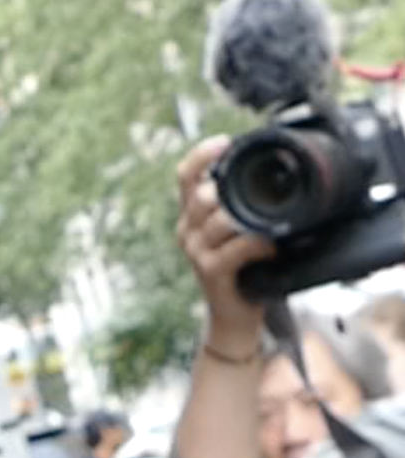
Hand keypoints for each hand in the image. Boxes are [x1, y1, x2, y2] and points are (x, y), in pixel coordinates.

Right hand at [178, 137, 275, 351]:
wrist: (235, 316)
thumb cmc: (245, 269)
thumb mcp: (238, 232)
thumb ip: (242, 206)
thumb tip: (272, 175)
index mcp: (191, 216)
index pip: (184, 177)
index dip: (200, 156)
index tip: (223, 142)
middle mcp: (187, 231)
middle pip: (201, 194)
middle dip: (229, 189)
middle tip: (258, 194)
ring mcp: (196, 252)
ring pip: (219, 219)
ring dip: (248, 218)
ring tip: (271, 223)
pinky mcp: (211, 272)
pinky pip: (235, 248)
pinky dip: (257, 244)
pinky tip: (271, 247)